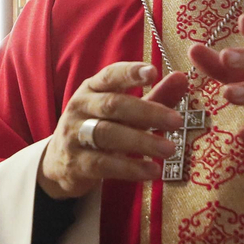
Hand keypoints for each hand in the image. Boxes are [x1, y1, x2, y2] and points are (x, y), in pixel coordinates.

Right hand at [38, 63, 188, 200]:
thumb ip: (155, 96)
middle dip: (147, 112)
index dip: (130, 73)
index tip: (153, 72)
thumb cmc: (100, 129)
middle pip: (113, 105)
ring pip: (108, 134)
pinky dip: (130, 168)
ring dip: (141, 142)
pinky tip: (152, 170)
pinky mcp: (76, 163)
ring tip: (170, 150)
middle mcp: (80, 107)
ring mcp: (74, 135)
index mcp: (92, 89)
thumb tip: (183, 78)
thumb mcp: (125, 112)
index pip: (110, 75)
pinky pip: (104, 164)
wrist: (61, 163)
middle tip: (176, 121)